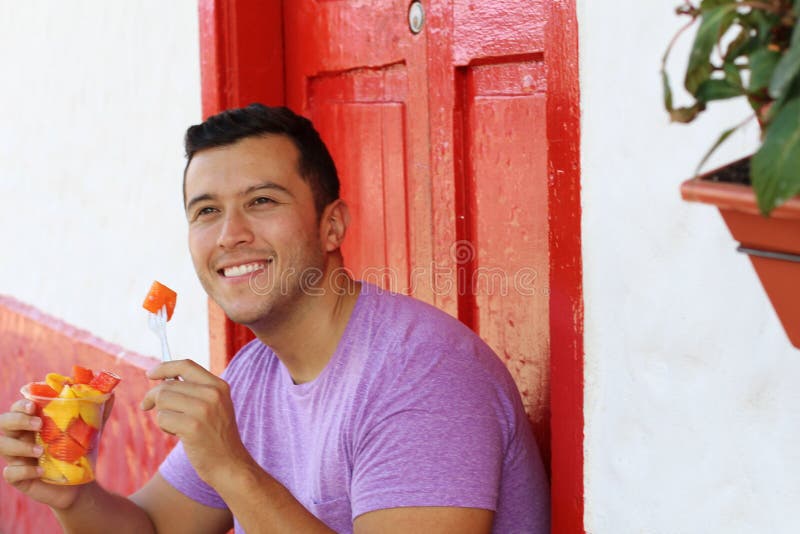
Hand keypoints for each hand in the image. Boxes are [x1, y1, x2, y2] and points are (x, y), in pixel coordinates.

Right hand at [0, 396, 114, 509]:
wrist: (79, 484)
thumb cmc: (79, 451)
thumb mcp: (90, 430)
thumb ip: (98, 411)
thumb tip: (112, 392)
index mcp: (33, 423)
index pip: (17, 408)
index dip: (20, 405)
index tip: (33, 405)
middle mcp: (21, 438)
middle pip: (4, 423)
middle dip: (17, 420)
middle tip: (38, 424)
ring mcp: (17, 458)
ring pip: (2, 446)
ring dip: (20, 446)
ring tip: (41, 450)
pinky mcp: (19, 478)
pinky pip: (10, 472)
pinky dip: (24, 470)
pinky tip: (42, 471)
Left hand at [141, 359, 251, 485]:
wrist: (230, 464)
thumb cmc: (216, 436)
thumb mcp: (215, 406)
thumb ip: (195, 390)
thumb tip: (162, 379)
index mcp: (219, 385)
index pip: (186, 365)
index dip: (164, 367)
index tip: (151, 374)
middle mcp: (212, 394)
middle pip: (168, 385)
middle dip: (153, 396)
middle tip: (147, 406)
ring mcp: (203, 410)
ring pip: (162, 400)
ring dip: (161, 414)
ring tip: (175, 426)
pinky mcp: (192, 427)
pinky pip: (162, 418)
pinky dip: (164, 427)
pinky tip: (178, 435)